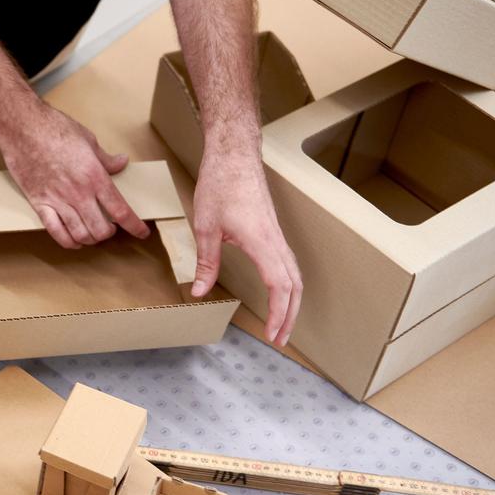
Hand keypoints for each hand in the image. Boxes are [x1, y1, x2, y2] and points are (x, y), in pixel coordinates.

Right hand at [0, 99, 149, 248]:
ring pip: (80, 235)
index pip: (120, 210)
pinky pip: (55, 232)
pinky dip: (68, 242)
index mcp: (94, 176)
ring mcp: (58, 200)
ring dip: (90, 239)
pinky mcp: (39, 203)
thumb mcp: (88, 139)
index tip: (142, 232)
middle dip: (109, 233)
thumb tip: (120, 162)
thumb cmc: (54, 129)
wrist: (23, 127)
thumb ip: (105, 158)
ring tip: (93, 234)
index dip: (134, 226)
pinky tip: (74, 241)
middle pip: (100, 229)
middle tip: (110, 228)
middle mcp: (78, 193)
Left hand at [190, 147, 301, 346]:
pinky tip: (278, 293)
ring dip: (291, 302)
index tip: (273, 334)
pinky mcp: (273, 231)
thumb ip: (206, 262)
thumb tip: (199, 292)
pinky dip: (288, 285)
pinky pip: (288, 263)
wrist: (234, 155)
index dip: (279, 314)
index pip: (280, 286)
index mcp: (262, 242)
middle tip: (280, 339)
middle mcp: (276, 241)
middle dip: (289, 316)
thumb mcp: (205, 227)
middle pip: (294, 286)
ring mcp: (277, 235)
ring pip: (295, 275)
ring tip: (281, 323)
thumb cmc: (220, 184)